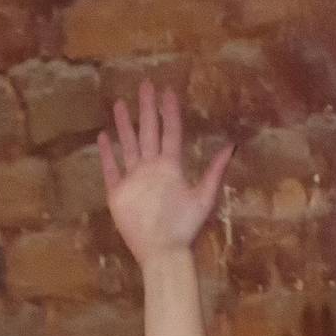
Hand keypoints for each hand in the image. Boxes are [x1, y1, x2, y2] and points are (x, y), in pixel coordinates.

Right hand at [98, 79, 232, 266]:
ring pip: (128, 146)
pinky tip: (103, 138)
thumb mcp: (204, 197)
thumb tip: (231, 146)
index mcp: (171, 167)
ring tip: (120, 104)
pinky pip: (111, 170)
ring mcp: (134, 180)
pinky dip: (107, 154)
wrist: (161, 251)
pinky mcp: (118, 194)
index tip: (167, 91)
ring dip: (124, 126)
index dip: (169, 112)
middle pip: (148, 132)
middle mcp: (151, 168)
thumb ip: (214, 171)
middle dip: (146, 109)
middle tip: (145, 85)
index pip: (170, 132)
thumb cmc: (184, 227)